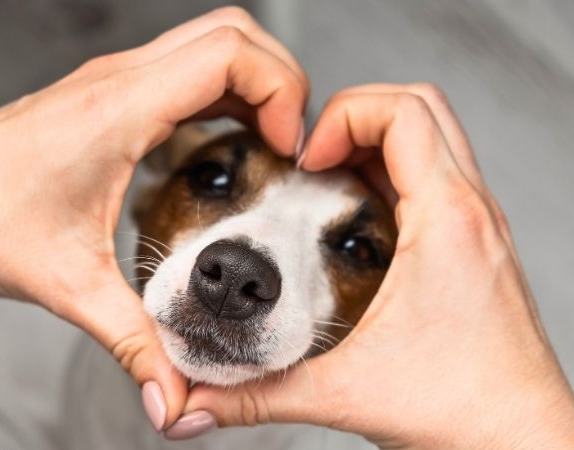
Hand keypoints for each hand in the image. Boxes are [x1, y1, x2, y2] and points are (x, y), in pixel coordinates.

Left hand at [0, 6, 306, 432]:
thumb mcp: (68, 283)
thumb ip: (131, 340)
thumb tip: (169, 397)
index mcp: (122, 109)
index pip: (230, 56)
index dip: (280, 94)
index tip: (290, 149)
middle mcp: (124, 81)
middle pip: (234, 34)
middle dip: (280, 81)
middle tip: (289, 143)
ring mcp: (120, 81)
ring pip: (216, 43)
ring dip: (257, 84)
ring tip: (271, 143)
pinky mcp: (117, 95)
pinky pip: (192, 72)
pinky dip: (229, 94)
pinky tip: (232, 142)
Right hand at [184, 84, 573, 447]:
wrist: (518, 438)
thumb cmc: (461, 410)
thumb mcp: (346, 393)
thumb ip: (259, 394)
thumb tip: (196, 403)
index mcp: (447, 222)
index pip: (403, 113)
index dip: (343, 117)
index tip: (307, 163)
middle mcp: (471, 211)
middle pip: (421, 106)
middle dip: (357, 116)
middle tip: (315, 160)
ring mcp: (478, 223)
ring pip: (433, 136)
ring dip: (375, 142)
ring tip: (330, 180)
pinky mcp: (476, 241)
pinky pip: (437, 174)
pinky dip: (394, 171)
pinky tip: (359, 214)